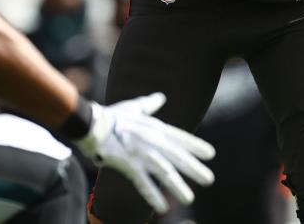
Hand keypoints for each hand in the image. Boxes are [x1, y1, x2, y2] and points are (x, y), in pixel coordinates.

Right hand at [74, 93, 214, 213]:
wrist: (92, 124)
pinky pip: (143, 183)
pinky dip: (153, 195)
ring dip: (177, 186)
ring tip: (189, 198)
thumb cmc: (112, 116)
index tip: (211, 154)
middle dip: (194, 169)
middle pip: (177, 157)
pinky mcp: (129, 165)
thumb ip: (150, 104)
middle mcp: (153, 141)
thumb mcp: (134, 107)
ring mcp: (142, 153)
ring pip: (164, 172)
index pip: (180, 138)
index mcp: (155, 127)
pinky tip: (162, 207)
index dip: (196, 146)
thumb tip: (160, 96)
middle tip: (209, 180)